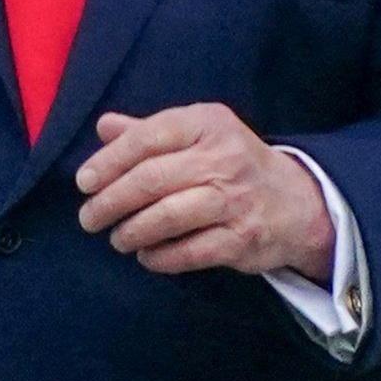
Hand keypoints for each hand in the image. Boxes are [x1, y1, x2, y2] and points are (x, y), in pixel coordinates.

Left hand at [75, 105, 335, 281]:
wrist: (297, 202)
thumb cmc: (232, 164)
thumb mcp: (197, 135)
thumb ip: (149, 132)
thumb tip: (103, 127)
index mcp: (208, 124)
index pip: (148, 137)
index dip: (109, 161)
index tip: (84, 183)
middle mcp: (224, 158)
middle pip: (152, 179)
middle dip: (111, 201)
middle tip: (89, 218)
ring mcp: (236, 200)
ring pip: (168, 217)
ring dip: (132, 231)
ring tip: (117, 238)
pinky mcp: (243, 238)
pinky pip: (190, 251)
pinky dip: (161, 257)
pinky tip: (146, 256)